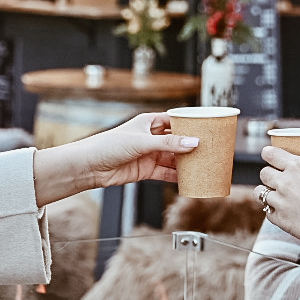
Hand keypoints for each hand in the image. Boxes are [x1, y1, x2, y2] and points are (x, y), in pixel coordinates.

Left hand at [32, 113, 197, 205]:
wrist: (90, 166)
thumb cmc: (108, 145)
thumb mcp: (142, 142)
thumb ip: (169, 144)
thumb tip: (193, 143)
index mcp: (148, 122)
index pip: (174, 120)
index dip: (190, 124)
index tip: (207, 128)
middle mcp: (150, 137)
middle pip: (177, 141)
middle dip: (192, 146)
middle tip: (210, 149)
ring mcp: (149, 154)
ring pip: (173, 158)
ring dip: (187, 163)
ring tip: (204, 165)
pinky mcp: (146, 170)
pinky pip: (166, 173)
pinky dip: (177, 176)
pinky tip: (190, 179)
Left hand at [258, 146, 299, 257]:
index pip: (271, 154)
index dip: (269, 153)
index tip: (268, 155)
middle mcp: (285, 182)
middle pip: (264, 173)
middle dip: (269, 174)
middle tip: (277, 178)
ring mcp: (280, 202)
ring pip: (260, 193)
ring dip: (267, 192)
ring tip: (277, 195)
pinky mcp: (280, 220)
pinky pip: (267, 212)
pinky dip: (273, 211)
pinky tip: (283, 211)